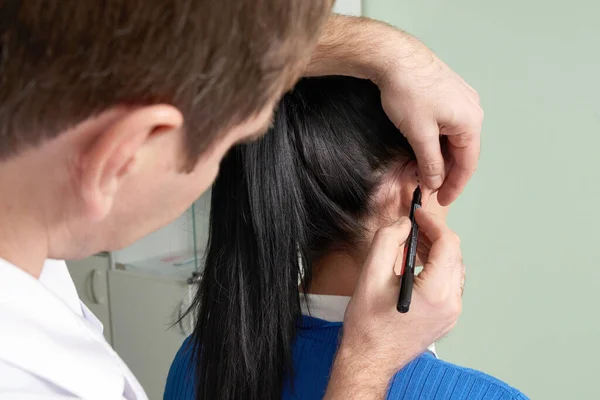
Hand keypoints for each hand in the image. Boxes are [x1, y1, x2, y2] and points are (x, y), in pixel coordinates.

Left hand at [306, 15, 481, 205]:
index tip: (443, 201)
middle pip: (463, 152)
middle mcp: (472, 111)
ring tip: (425, 173)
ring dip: (441, 158)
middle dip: (447, 173)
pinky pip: (448, 126)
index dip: (455, 186)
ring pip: (454, 140)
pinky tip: (425, 151)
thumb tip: (435, 182)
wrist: (394, 58)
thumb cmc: (408, 91)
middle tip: (431, 190)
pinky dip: (438, 143)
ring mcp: (461, 101)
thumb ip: (430, 162)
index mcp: (471, 122)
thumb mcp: (419, 135)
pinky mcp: (448, 95)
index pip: (468, 164)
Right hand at [326, 211, 463, 398]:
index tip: (417, 214)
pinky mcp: (446, 319)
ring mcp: (451, 314)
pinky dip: (437, 268)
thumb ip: (388, 240)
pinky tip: (417, 265)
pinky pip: (449, 284)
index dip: (432, 223)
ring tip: (413, 244)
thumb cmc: (368, 324)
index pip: (447, 244)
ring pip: (454, 269)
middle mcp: (451, 303)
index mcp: (436, 292)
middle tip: (413, 226)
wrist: (369, 359)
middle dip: (435, 235)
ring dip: (437, 251)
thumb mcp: (371, 274)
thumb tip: (403, 224)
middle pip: (454, 255)